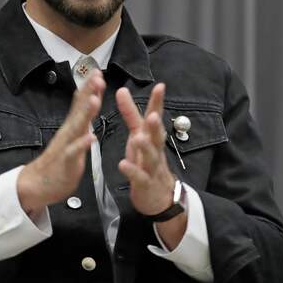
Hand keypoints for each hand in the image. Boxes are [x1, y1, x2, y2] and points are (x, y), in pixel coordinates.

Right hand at [17, 70, 103, 215]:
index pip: (81, 104)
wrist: (37, 185)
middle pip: (79, 109)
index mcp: (73, 128)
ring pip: (77, 127)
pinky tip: (91, 137)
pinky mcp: (66, 162)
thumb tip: (89, 103)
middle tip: (97, 75)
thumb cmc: (59, 163)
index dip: (89, 88)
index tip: (97, 72)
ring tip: (95, 99)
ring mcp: (66, 146)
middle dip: (89, 92)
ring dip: (86, 113)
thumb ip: (81, 122)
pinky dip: (82, 145)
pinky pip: (74, 153)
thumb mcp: (73, 138)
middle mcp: (68, 133)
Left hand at [115, 83, 176, 216]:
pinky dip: (132, 171)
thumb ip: (130, 113)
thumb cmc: (145, 160)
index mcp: (151, 136)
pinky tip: (123, 164)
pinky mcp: (145, 183)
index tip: (160, 87)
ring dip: (145, 148)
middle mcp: (154, 149)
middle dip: (156, 126)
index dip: (157, 103)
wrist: (158, 195)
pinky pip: (139, 177)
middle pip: (157, 136)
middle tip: (153, 116)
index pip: (155, 116)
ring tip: (138, 139)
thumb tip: (121, 89)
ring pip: (151, 157)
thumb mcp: (138, 134)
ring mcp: (151, 167)